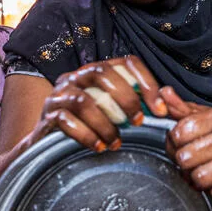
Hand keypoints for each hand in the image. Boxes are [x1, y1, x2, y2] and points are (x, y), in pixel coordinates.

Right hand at [36, 55, 168, 151]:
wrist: (46, 147)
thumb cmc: (87, 128)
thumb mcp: (111, 112)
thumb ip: (133, 106)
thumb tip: (165, 106)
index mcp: (96, 72)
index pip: (127, 63)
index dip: (146, 82)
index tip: (160, 110)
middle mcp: (76, 77)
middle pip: (102, 72)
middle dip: (125, 99)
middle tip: (137, 123)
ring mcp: (59, 95)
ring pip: (84, 100)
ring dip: (105, 124)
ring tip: (116, 143)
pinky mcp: (47, 115)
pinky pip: (66, 120)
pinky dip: (86, 135)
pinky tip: (99, 148)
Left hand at [161, 86, 211, 201]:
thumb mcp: (206, 120)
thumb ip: (182, 110)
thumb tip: (164, 93)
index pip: (181, 131)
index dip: (173, 144)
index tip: (180, 145)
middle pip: (187, 157)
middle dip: (184, 165)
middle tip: (192, 164)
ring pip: (201, 177)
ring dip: (198, 181)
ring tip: (206, 173)